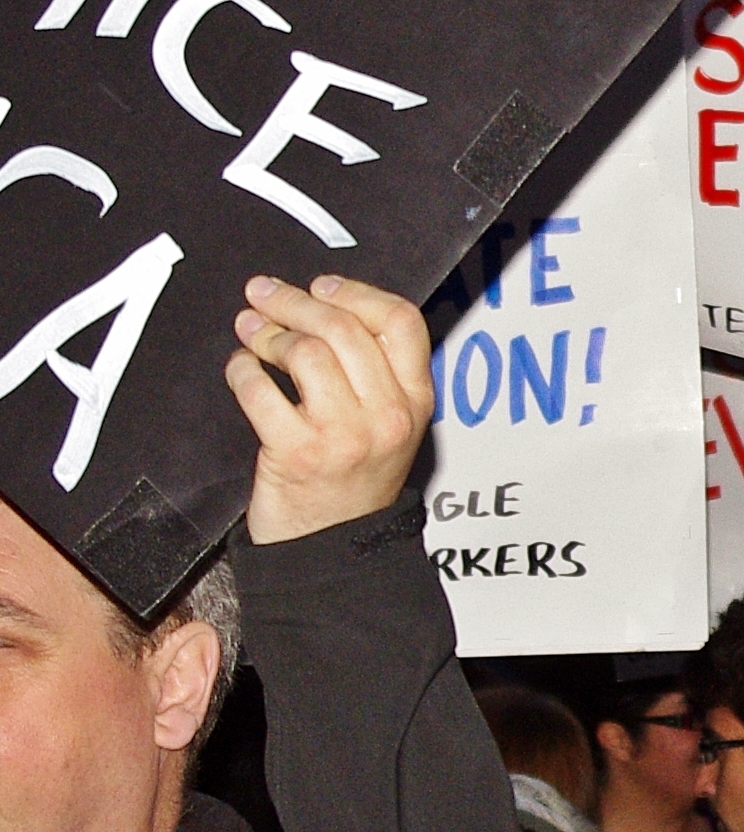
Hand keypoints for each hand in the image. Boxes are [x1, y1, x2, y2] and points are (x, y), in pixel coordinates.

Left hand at [224, 275, 434, 542]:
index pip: (401, 322)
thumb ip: (375, 371)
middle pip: (343, 329)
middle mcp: (387, 416)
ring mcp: (344, 436)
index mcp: (416, 401)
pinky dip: (241, 370)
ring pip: (305, 353)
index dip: (355, 292)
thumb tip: (324, 305)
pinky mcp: (297, 453)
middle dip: (294, 302)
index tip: (320, 285)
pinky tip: (240, 369)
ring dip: (266, 334)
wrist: (334, 546)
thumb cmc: (354, 479)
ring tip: (250, 331)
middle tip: (262, 294)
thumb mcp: (389, 423)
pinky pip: (260, 390)